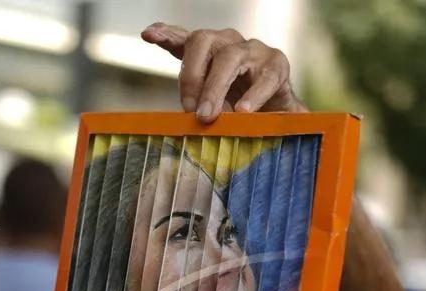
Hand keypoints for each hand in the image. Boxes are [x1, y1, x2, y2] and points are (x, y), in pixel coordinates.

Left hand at [141, 22, 306, 122]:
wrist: (277, 113)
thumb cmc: (237, 104)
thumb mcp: (210, 105)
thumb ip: (195, 105)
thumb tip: (182, 120)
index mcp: (208, 52)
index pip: (184, 39)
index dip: (167, 35)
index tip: (148, 35)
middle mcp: (228, 43)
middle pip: (202, 42)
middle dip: (191, 75)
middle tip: (189, 109)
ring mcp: (253, 50)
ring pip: (230, 57)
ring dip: (216, 88)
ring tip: (209, 115)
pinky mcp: (276, 64)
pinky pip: (263, 77)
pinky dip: (252, 95)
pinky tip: (243, 111)